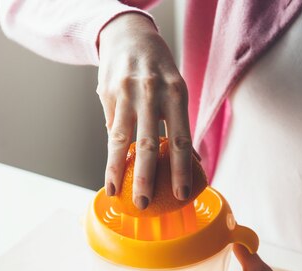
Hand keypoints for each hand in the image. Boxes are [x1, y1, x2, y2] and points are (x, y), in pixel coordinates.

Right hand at [97, 13, 191, 209]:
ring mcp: (126, 93)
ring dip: (117, 170)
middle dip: (146, 178)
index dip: (181, 169)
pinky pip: (110, 128)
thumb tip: (194, 161)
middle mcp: (152, 93)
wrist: (128, 35)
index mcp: (177, 94)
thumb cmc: (158, 70)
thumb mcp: (176, 89)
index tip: (181, 194)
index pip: (181, 140)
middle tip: (144, 204)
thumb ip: (179, 123)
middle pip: (149, 143)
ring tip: (116, 193)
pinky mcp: (107, 94)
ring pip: (121, 139)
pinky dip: (111, 153)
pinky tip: (111, 174)